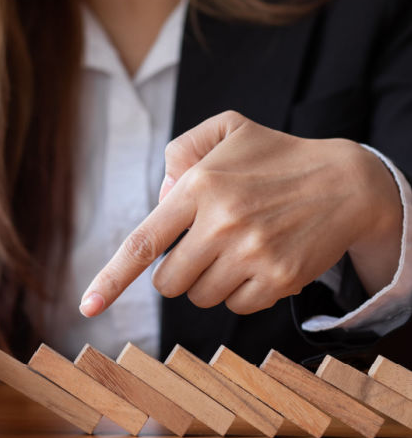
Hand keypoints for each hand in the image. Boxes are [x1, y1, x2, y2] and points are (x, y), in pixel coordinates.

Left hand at [79, 111, 401, 316]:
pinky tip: (262, 261)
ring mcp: (252, 254)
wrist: (350, 182)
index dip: (111, 279)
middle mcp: (222, 222)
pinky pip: (236, 307)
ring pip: (200, 297)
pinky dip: (242, 292)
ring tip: (240, 248)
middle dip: (177, 271)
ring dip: (210, 281)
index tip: (87, 306)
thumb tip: (161, 200)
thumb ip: (182, 153)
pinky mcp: (279, 279)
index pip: (143, 242)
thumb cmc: (277, 157)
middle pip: (168, 282)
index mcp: (200, 186)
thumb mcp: (228, 130)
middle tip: (205, 245)